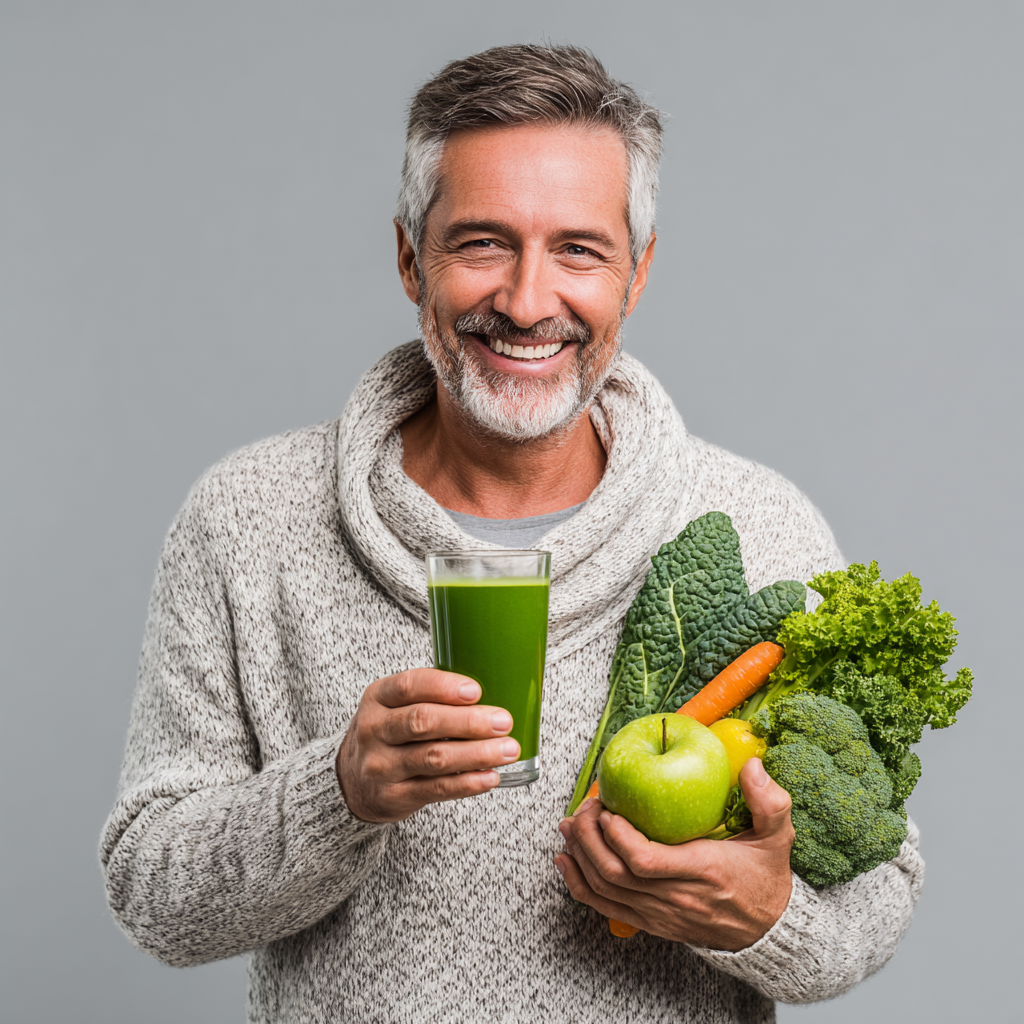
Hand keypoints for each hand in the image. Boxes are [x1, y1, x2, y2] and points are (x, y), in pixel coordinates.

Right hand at [335, 668, 519, 821]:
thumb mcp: (394, 705)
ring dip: (477, 753)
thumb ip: (430, 697)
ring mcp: (381, 766)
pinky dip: (468, 783)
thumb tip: (492, 693)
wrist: (351, 781)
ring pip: (434, 757)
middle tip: (503, 721)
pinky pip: (436, 789)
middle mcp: (374, 730)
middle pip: (423, 722)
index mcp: (377, 697)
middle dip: (469, 721)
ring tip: (507, 750)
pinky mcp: (393, 796)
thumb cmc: (388, 733)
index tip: (476, 691)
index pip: (409, 686)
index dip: (444, 687)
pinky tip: (490, 776)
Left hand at [555, 757, 793, 949]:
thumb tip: (753, 766)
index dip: (618, 836)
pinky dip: (579, 885)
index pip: (646, 861)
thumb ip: (770, 802)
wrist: (768, 931)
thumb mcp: (777, 837)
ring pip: (605, 890)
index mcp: (704, 870)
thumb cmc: (766, 877)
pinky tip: (565, 861)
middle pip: (615, 874)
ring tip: (569, 826)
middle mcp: (676, 897)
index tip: (607, 809)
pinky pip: (605, 908)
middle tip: (583, 809)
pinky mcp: (651, 923)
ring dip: (579, 856)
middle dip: (588, 838)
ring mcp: (660, 914)